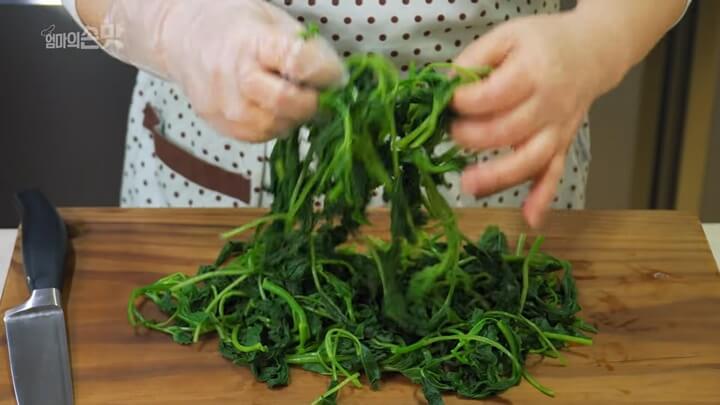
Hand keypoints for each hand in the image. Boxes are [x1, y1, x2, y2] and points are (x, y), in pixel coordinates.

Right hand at [103, 0, 344, 141]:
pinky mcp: (223, 126)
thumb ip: (305, 48)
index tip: (337, 75)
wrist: (184, 39)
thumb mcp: (272, 20)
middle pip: (288, 103)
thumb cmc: (235, 25)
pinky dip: (278, 125)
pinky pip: (263, 136)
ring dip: (297, 116)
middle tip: (320, 93)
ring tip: (296, 97)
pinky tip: (276, 108)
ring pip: (278, 125)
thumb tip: (338, 80)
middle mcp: (234, 77)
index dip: (326, 73)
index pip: (299, 63)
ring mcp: (226, 106)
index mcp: (250, 41)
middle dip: (314, 101)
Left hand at [451, 13, 626, 227]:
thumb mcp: (506, 35)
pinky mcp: (562, 145)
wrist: (593, 51)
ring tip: (468, 185)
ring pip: (530, 159)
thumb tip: (445, 85)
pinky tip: (530, 218)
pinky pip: (554, 174)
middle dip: (472, 137)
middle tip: (451, 133)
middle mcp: (549, 104)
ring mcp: (557, 129)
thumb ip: (474, 59)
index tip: (448, 101)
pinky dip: (543, 197)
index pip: (494, 95)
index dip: (465, 102)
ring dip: (498, 177)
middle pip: (508, 131)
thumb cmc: (544, 43)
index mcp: (533, 72)